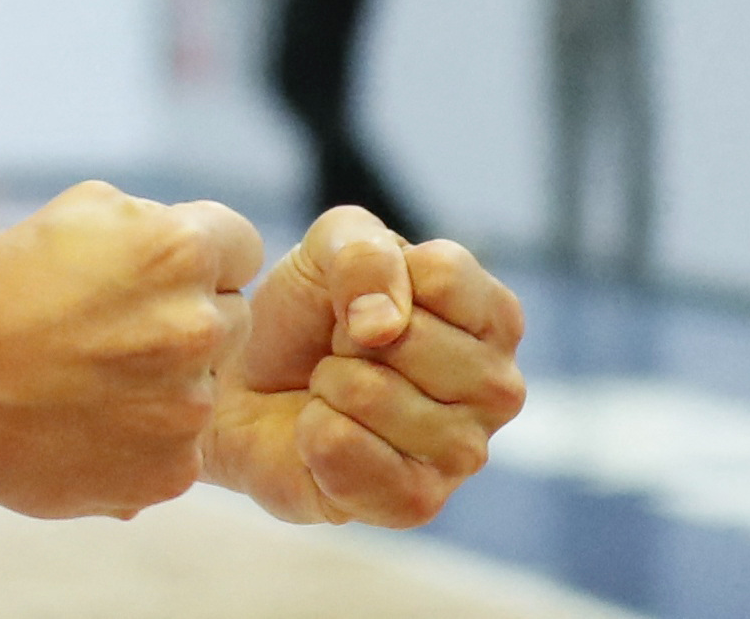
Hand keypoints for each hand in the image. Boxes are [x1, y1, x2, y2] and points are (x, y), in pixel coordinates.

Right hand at [0, 180, 262, 519]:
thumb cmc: (5, 282)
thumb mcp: (84, 210)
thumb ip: (162, 224)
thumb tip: (211, 256)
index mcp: (181, 252)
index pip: (243, 247)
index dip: (201, 260)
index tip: (156, 278)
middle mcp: (198, 328)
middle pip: (232, 319)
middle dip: (187, 320)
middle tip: (115, 331)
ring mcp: (188, 408)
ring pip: (205, 388)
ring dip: (166, 384)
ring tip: (91, 380)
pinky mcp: (171, 472)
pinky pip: (180, 447)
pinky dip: (144, 439)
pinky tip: (88, 422)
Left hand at [202, 208, 524, 526]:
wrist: (250, 387)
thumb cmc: (308, 314)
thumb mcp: (329, 246)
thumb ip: (363, 253)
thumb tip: (383, 325)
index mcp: (495, 316)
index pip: (444, 275)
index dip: (375, 278)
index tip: (364, 300)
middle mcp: (498, 388)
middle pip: (409, 338)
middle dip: (348, 337)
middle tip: (343, 353)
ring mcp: (465, 453)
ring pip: (371, 394)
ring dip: (329, 384)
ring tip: (335, 393)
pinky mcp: (417, 504)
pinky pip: (342, 449)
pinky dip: (313, 432)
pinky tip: (325, 435)